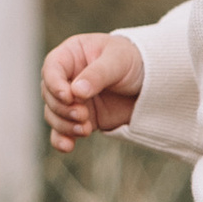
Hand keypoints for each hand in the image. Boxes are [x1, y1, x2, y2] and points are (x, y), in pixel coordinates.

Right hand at [42, 30, 145, 151]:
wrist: (153, 83)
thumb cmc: (133, 61)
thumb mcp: (118, 61)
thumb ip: (97, 75)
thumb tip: (76, 91)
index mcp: (71, 55)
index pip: (51, 68)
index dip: (54, 84)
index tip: (68, 96)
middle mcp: (67, 77)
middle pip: (49, 95)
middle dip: (62, 108)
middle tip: (83, 114)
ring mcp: (73, 100)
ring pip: (53, 115)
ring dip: (64, 125)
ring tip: (85, 129)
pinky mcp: (81, 119)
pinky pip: (62, 131)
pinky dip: (62, 140)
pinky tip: (68, 146)